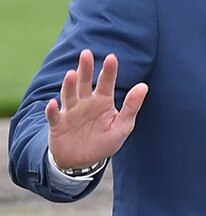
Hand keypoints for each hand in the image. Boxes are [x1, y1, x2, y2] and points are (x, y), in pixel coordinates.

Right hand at [46, 49, 147, 168]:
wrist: (82, 162)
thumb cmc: (103, 142)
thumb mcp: (122, 127)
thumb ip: (131, 107)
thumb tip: (143, 86)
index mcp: (102, 101)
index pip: (106, 83)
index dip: (109, 71)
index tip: (112, 58)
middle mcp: (85, 102)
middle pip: (84, 82)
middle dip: (85, 68)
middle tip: (86, 53)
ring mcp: (70, 112)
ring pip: (69, 95)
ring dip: (69, 85)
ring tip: (72, 74)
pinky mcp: (58, 124)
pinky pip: (54, 116)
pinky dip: (52, 110)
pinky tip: (54, 104)